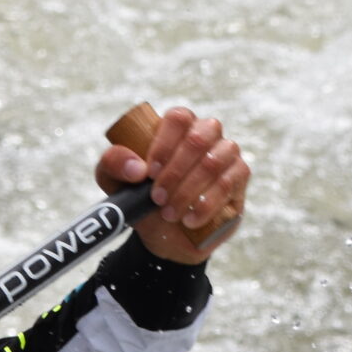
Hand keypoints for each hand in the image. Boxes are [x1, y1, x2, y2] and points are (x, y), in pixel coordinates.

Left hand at [95, 106, 248, 264]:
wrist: (163, 233)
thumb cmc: (140, 197)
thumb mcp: (113, 182)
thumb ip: (113, 165)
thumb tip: (137, 168)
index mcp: (178, 125)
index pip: (178, 118)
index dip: (164, 144)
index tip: (148, 173)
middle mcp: (206, 133)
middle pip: (198, 139)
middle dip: (174, 172)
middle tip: (156, 199)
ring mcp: (226, 154)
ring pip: (214, 163)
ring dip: (188, 191)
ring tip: (169, 214)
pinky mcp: (239, 178)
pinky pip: (229, 184)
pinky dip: (206, 205)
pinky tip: (189, 220)